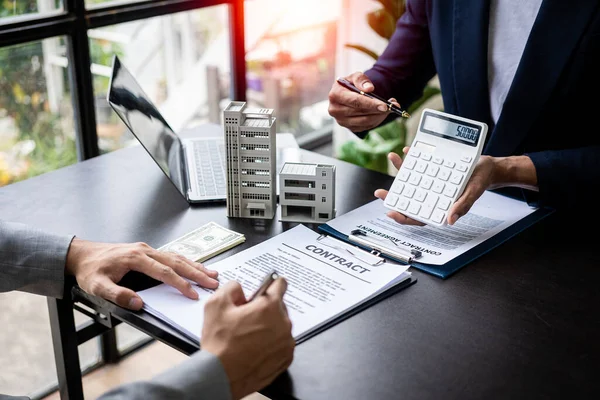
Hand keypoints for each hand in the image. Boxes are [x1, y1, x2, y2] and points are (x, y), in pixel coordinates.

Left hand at [65, 238, 218, 309]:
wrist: (82, 254)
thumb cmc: (90, 270)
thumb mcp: (97, 286)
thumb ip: (117, 294)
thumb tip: (138, 303)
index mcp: (135, 258)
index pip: (164, 272)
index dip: (180, 284)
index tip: (192, 294)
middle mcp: (145, 251)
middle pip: (177, 261)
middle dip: (197, 273)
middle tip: (213, 282)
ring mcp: (147, 249)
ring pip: (177, 256)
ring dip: (195, 266)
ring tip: (212, 274)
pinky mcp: (147, 251)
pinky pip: (171, 255)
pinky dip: (186, 261)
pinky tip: (195, 266)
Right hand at [201, 279, 294, 399]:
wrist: (220, 375)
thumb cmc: (219, 343)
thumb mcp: (216, 304)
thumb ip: (232, 287)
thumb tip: (239, 289)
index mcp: (269, 307)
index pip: (280, 284)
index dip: (270, 284)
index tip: (266, 288)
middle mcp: (283, 323)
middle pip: (278, 307)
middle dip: (265, 309)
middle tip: (247, 318)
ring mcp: (286, 342)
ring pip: (280, 325)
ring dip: (269, 326)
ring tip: (248, 336)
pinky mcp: (286, 358)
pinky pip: (282, 343)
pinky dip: (272, 343)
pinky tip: (255, 347)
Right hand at [328, 71, 399, 131]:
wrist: (345, 95)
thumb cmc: (351, 85)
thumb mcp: (355, 77)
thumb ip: (361, 80)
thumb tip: (369, 89)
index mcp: (335, 95)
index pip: (355, 101)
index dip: (371, 104)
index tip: (384, 105)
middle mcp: (335, 110)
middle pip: (361, 113)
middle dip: (378, 110)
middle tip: (392, 107)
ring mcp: (341, 121)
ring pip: (364, 121)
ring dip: (379, 116)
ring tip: (389, 108)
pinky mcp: (348, 127)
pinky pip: (366, 127)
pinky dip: (376, 120)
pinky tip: (381, 113)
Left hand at [376, 151, 500, 225]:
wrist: (486, 167)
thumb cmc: (480, 182)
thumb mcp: (473, 193)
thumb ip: (461, 205)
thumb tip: (450, 220)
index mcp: (440, 207)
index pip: (419, 217)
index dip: (404, 217)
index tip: (391, 212)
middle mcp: (432, 196)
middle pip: (409, 199)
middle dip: (393, 195)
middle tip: (380, 192)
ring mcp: (430, 183)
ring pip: (411, 180)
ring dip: (400, 170)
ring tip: (393, 157)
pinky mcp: (432, 170)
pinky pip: (418, 166)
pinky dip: (412, 157)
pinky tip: (407, 149)